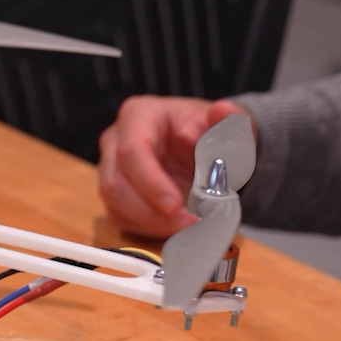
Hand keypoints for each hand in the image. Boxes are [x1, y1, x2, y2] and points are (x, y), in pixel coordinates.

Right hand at [97, 96, 253, 236]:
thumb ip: (228, 119)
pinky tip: (175, 227)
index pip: (132, 151)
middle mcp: (116, 141)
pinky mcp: (116, 194)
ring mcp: (111, 168)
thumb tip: (222, 111)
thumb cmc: (208, 131)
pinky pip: (122, 218)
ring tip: (187, 227)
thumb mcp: (225, 123)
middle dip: (149, 211)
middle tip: (187, 223)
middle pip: (114, 183)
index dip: (150, 182)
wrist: (205, 145)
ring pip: (114, 204)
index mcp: (139, 115)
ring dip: (150, 223)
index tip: (176, 205)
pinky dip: (149, 228)